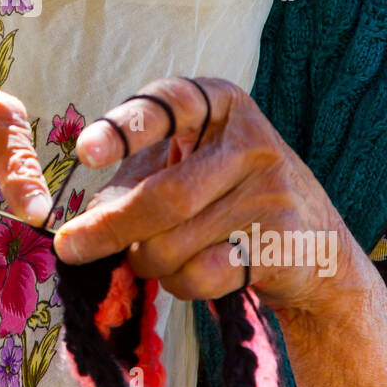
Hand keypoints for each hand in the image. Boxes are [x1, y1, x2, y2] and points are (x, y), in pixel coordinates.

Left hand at [53, 75, 368, 316]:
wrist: (317, 249)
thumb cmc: (228, 198)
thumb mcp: (186, 166)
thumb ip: (135, 180)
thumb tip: (81, 228)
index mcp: (223, 105)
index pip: (170, 102)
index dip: (126, 127)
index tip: (86, 153)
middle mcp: (251, 142)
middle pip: (161, 196)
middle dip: (108, 229)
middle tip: (69, 248)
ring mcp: (270, 194)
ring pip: (173, 244)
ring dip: (147, 261)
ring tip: (156, 256)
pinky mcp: (280, 244)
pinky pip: (199, 274)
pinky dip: (178, 284)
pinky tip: (190, 274)